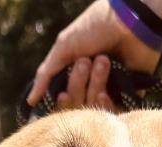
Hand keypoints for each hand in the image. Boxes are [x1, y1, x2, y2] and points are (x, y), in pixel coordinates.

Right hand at [27, 0, 161, 108]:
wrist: (131, 19)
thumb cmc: (95, 27)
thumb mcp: (65, 46)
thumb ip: (46, 74)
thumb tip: (31, 101)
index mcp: (75, 74)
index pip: (63, 100)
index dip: (62, 101)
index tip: (62, 94)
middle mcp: (91, 84)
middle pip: (78, 104)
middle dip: (79, 85)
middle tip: (87, 62)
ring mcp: (110, 90)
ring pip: (94, 107)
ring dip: (95, 85)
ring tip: (104, 61)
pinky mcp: (129, 94)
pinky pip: (115, 113)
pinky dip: (107, 105)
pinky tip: (107, 92)